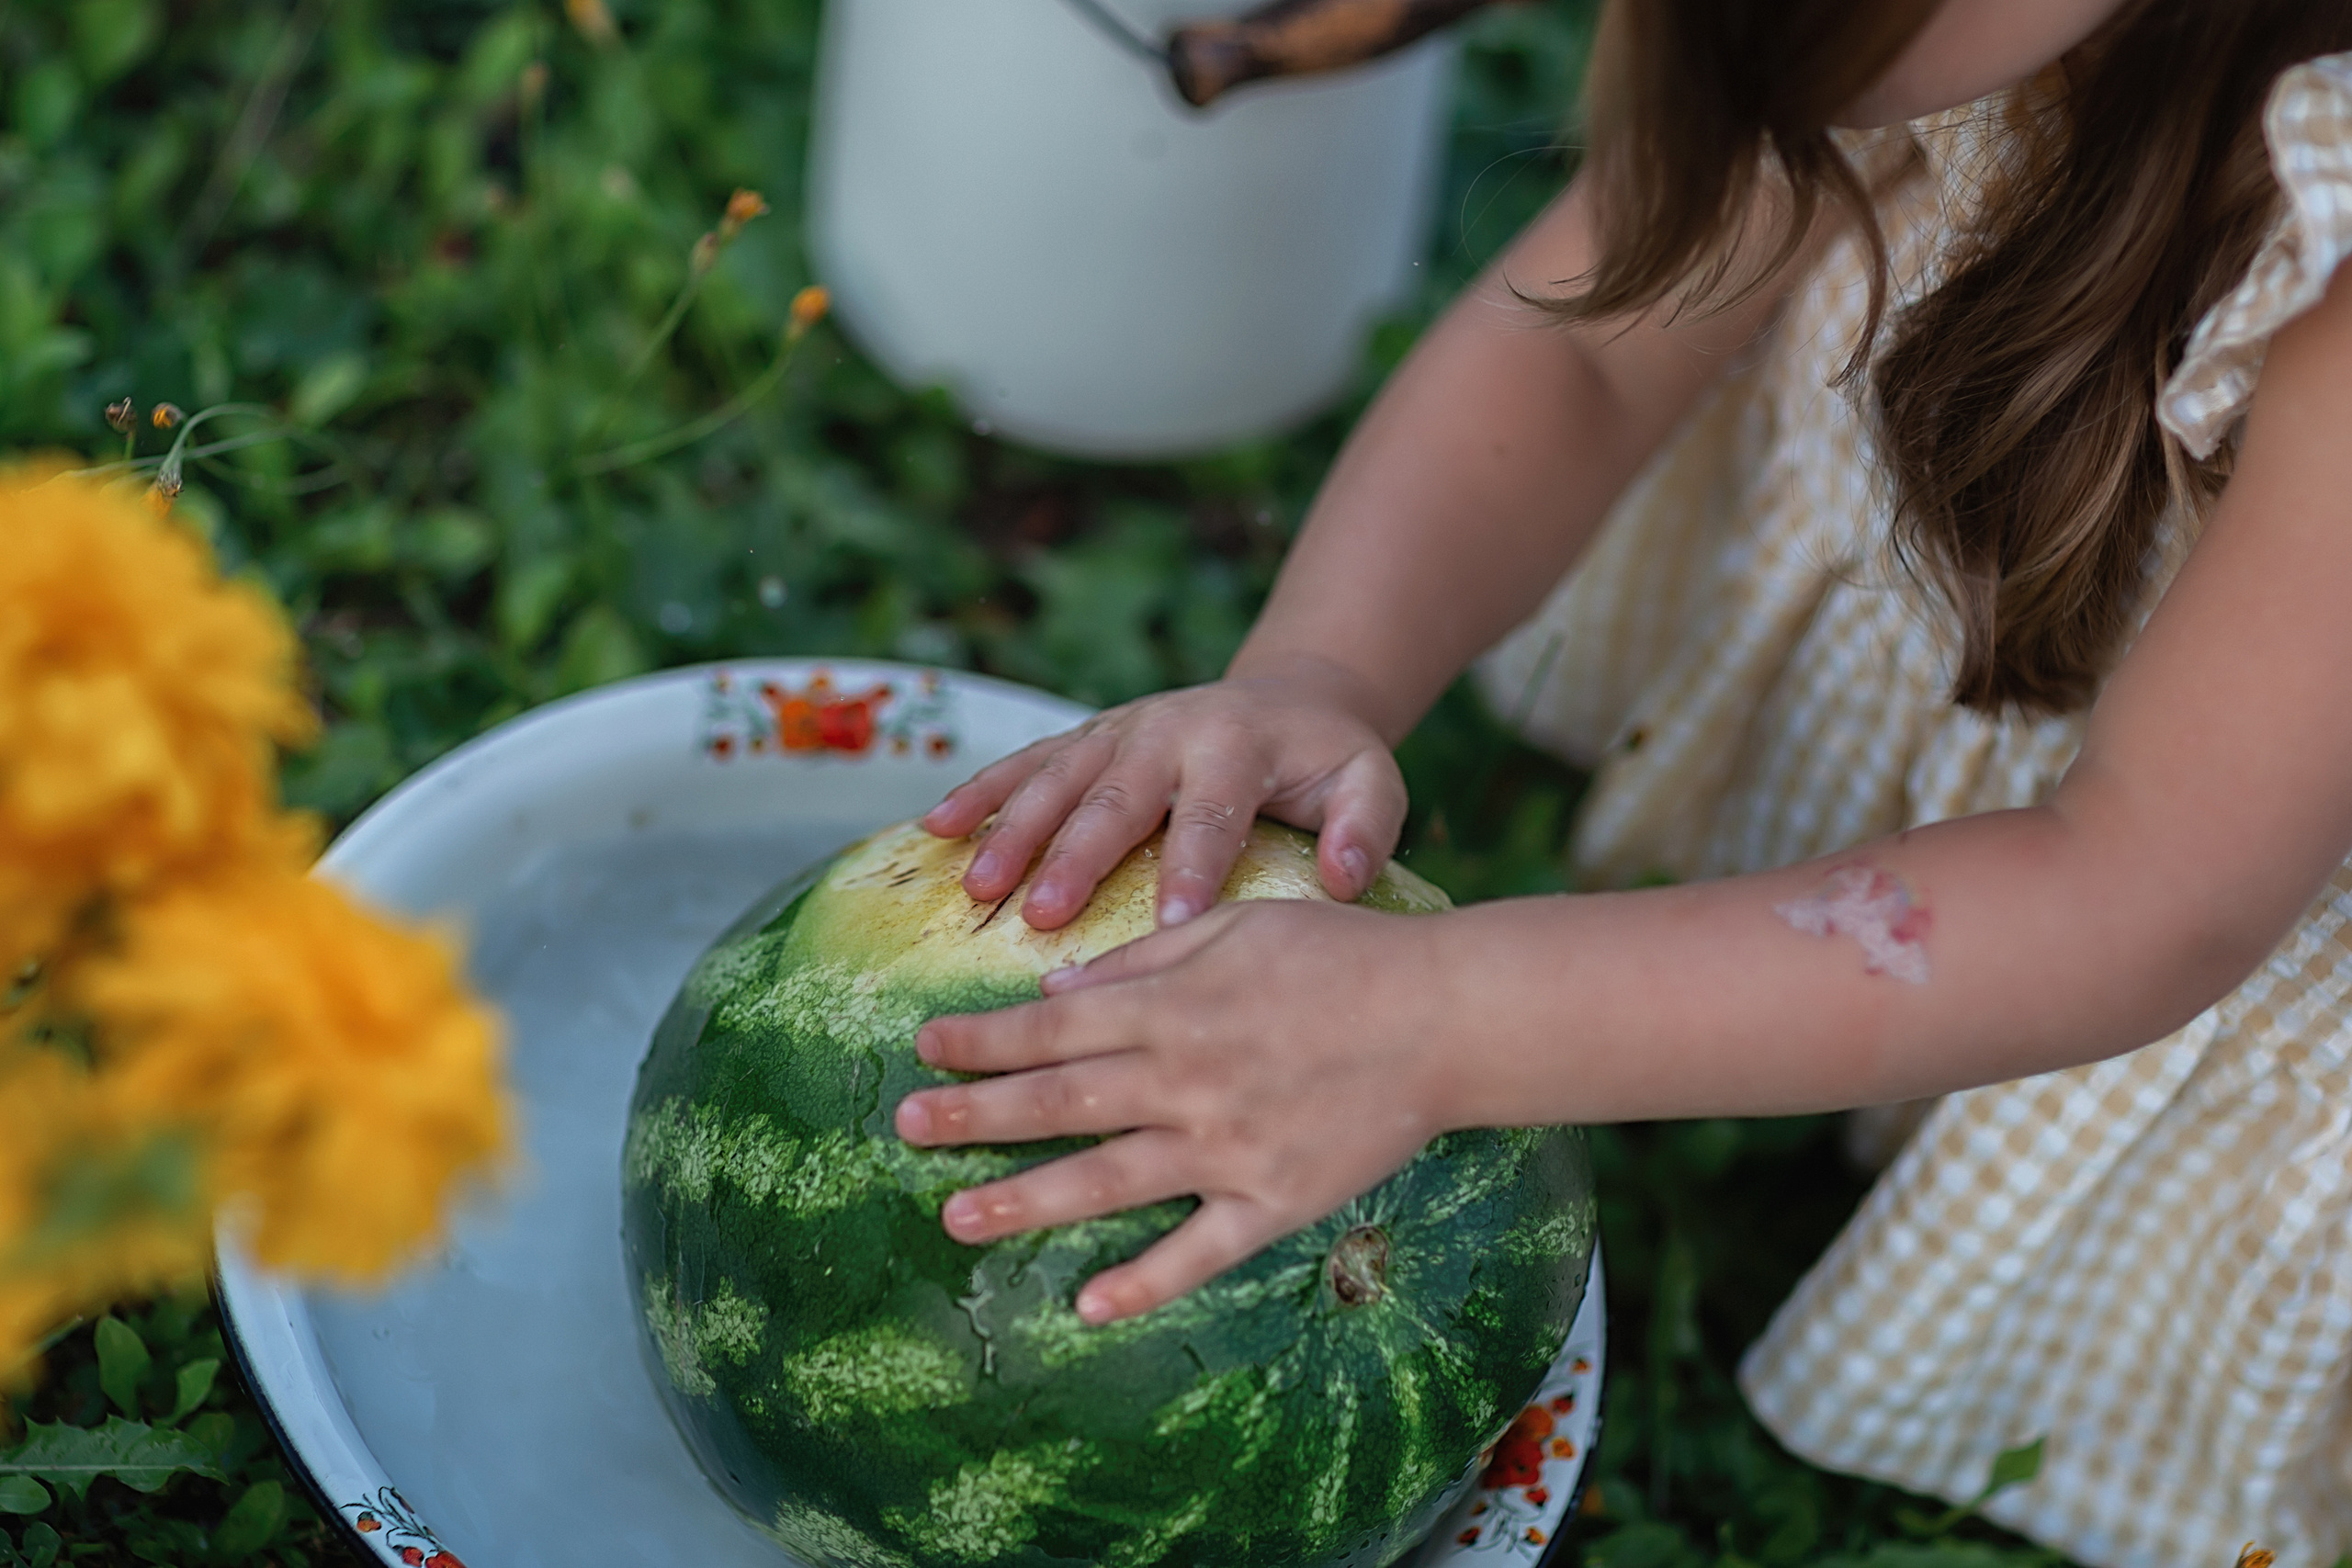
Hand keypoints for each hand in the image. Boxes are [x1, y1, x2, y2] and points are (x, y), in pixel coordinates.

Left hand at [892, 898, 1452, 1321]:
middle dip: (973, 1114)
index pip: (1051, 1025)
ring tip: (957, 1217)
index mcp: (1173, 1005)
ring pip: (1106, 1179)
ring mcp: (1226, 1147)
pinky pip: (1199, 1251)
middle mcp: (1185, 1078)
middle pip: (1058, 1101)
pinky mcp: (1273, 1199)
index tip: (923, 1046)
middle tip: (906, 1126)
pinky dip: (1144, 1281)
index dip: (981, 1037)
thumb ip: (1145, 958)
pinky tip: (1089, 1305)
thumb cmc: (1343, 955)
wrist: (1445, 1015)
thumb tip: (1058, 991)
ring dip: (1025, 1199)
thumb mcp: (1237, 925)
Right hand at [920, 658, 1405, 930]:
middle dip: (1076, 857)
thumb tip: (1344, 879)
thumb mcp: (1371, 784)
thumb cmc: (1330, 760)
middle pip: (1116, 799)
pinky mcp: (1086, 736)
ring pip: (1058, 781)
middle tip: (1042, 914)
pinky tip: (936, 829)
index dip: (1190, 869)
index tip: (1168, 932)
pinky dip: (979, 791)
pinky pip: (1026, 762)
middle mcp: (1168, 731)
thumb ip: (1364, 829)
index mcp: (1237, 747)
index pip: (1211, 814)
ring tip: (979, 888)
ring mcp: (1118, 729)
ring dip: (1013, 831)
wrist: (1291, 697)